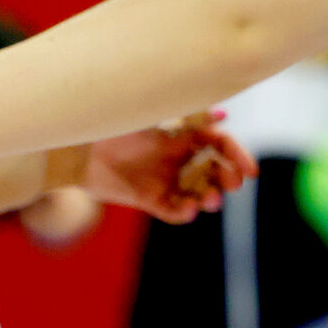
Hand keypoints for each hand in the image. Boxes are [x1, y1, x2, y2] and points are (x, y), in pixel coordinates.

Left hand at [84, 113, 256, 223]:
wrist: (77, 147)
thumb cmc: (114, 124)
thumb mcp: (152, 118)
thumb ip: (186, 117)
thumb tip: (222, 115)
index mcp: (183, 135)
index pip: (220, 145)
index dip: (238, 156)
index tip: (251, 171)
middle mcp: (177, 158)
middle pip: (214, 171)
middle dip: (228, 179)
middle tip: (232, 185)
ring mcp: (164, 179)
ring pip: (197, 193)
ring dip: (210, 198)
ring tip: (210, 200)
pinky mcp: (149, 199)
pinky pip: (173, 210)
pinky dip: (184, 212)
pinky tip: (189, 208)